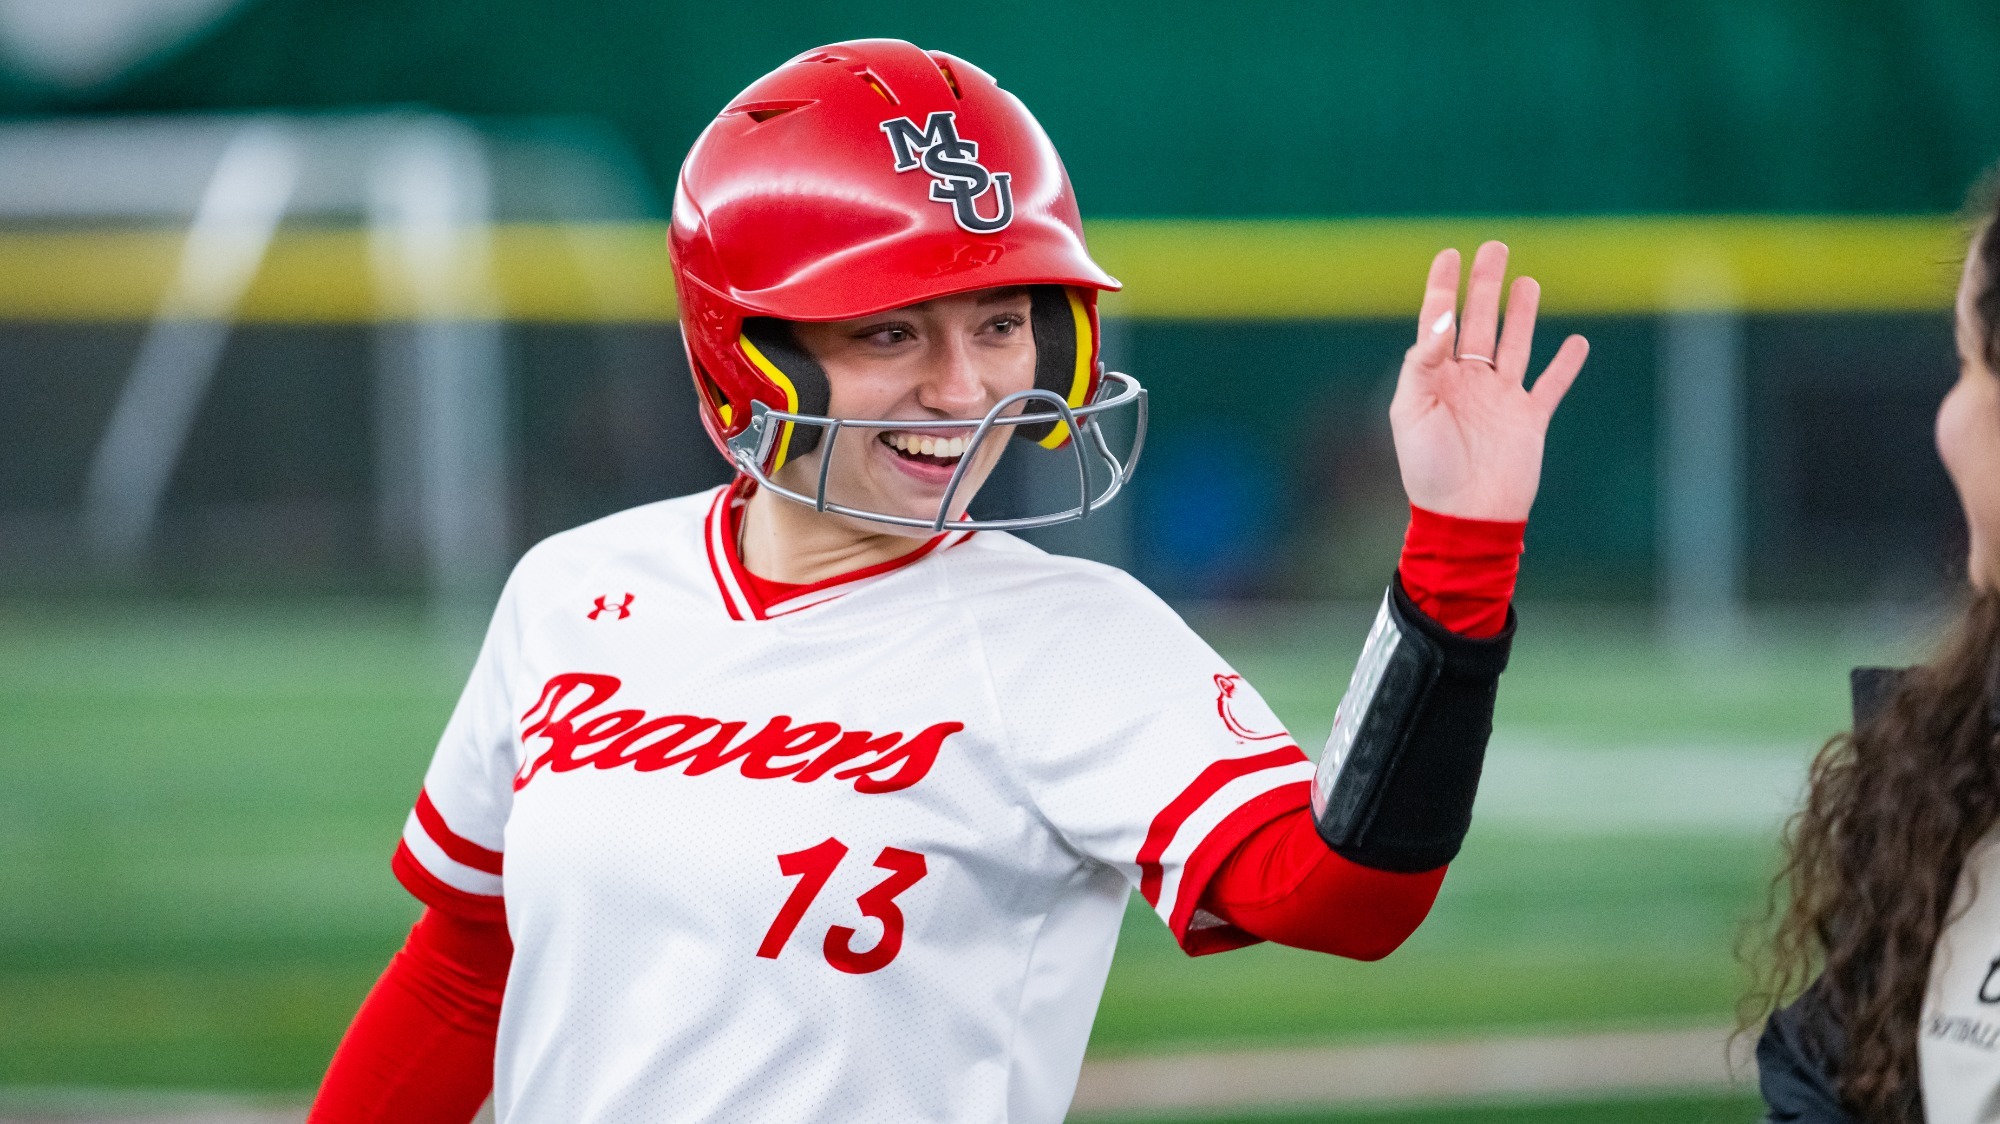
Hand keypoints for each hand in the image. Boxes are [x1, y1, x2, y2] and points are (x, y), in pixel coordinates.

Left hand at [1389, 241, 1588, 521]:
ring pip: (1515, 345)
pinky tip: (1577, 341)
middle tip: (1494, 248)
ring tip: (1526, 281)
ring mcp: (1501, 400)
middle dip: (1485, 286)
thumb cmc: (1428, 470)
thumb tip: (1442, 319)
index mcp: (1435, 379)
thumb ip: (1423, 362)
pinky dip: (1566, 364)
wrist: (1465, 518)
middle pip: (1480, 322)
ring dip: (1522, 314)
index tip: (1448, 255)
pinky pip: (1551, 385)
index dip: (1442, 288)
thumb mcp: (1410, 412)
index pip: (1439, 323)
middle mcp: (1469, 383)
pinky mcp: (1529, 420)